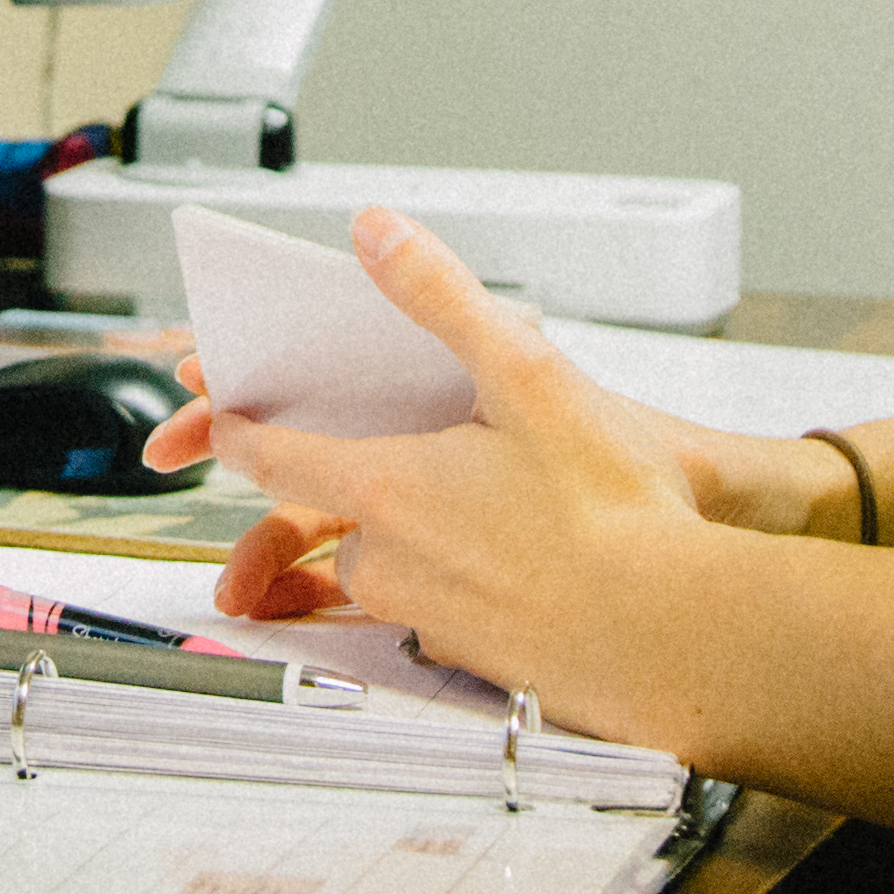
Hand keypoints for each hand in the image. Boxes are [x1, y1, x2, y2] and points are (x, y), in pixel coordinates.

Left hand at [136, 209, 722, 728]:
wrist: (680, 636)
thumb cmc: (615, 512)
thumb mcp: (527, 373)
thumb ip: (441, 298)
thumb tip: (376, 231)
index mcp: (384, 489)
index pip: (272, 458)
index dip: (236, 429)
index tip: (214, 417)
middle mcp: (388, 563)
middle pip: (330, 514)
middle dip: (343, 481)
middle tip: (380, 449)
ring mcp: (428, 621)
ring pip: (384, 567)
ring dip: (405, 534)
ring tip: (475, 501)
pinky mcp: (474, 662)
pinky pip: (435, 614)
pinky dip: (456, 583)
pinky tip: (518, 561)